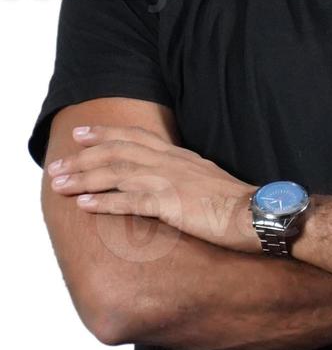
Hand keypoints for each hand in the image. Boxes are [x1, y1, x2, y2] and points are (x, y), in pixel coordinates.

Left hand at [47, 124, 260, 251]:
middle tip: (56, 164)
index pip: (136, 137)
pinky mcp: (172, 204)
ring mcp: (171, 181)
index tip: (81, 134)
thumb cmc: (237, 204)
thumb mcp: (208, 181)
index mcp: (180, 156)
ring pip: (118, 173)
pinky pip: (131, 201)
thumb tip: (169, 183)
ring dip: (85, 177)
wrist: (257, 214)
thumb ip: (185, 177)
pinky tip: (85, 205)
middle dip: (83, 157)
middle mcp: (172, 163)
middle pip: (118, 152)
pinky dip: (105, 201)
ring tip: (58, 184)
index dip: (106, 134)